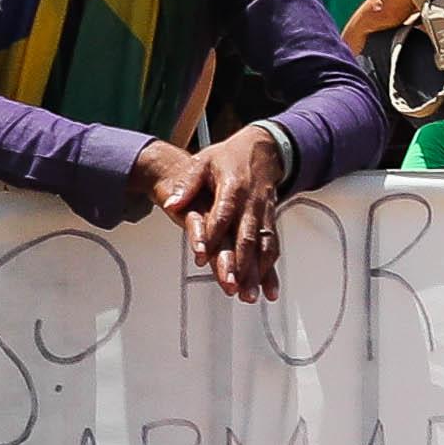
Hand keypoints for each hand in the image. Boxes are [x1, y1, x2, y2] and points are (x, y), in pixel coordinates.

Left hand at [138, 128, 290, 302]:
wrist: (263, 148)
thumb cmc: (228, 157)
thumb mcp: (202, 162)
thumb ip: (187, 183)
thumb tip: (171, 202)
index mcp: (233, 187)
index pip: (222, 215)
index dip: (212, 235)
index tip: (201, 255)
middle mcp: (252, 204)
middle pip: (246, 237)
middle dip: (239, 264)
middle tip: (230, 285)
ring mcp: (264, 215)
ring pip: (262, 248)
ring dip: (257, 273)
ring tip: (249, 295)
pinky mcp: (270, 222)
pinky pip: (273, 248)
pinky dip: (271, 270)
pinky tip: (268, 290)